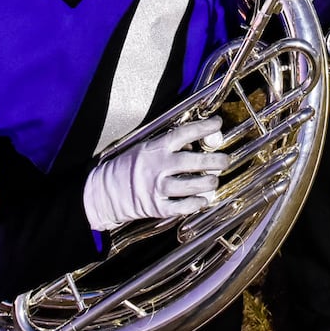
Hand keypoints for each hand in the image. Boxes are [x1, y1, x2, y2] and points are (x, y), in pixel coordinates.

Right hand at [82, 117, 229, 230]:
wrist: (104, 192)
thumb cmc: (128, 166)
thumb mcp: (146, 148)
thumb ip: (169, 145)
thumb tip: (198, 141)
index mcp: (156, 148)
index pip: (183, 133)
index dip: (203, 127)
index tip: (218, 124)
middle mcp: (158, 166)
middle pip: (192, 162)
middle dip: (214, 160)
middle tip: (225, 160)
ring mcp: (156, 187)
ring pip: (191, 185)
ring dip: (208, 183)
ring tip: (214, 180)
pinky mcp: (156, 207)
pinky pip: (182, 207)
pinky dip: (196, 203)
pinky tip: (202, 200)